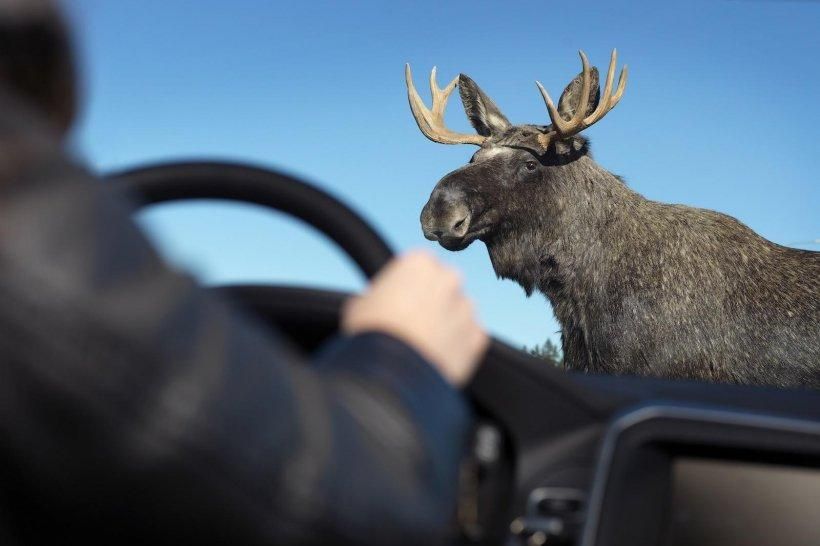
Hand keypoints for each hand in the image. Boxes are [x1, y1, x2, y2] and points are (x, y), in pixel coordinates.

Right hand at [342, 250, 487, 386]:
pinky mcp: (477, 336)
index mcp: (419, 262)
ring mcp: (467, 307)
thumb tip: (375, 303)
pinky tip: (437, 357)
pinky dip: (457, 347)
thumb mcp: (359, 305)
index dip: (406, 287)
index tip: (398, 303)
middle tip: (412, 325)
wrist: (392, 371)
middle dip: (431, 302)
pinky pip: (469, 339)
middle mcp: (449, 278)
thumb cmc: (372, 334)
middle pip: (442, 287)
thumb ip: (376, 295)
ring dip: (446, 324)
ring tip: (423, 346)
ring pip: (458, 313)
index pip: (419, 267)